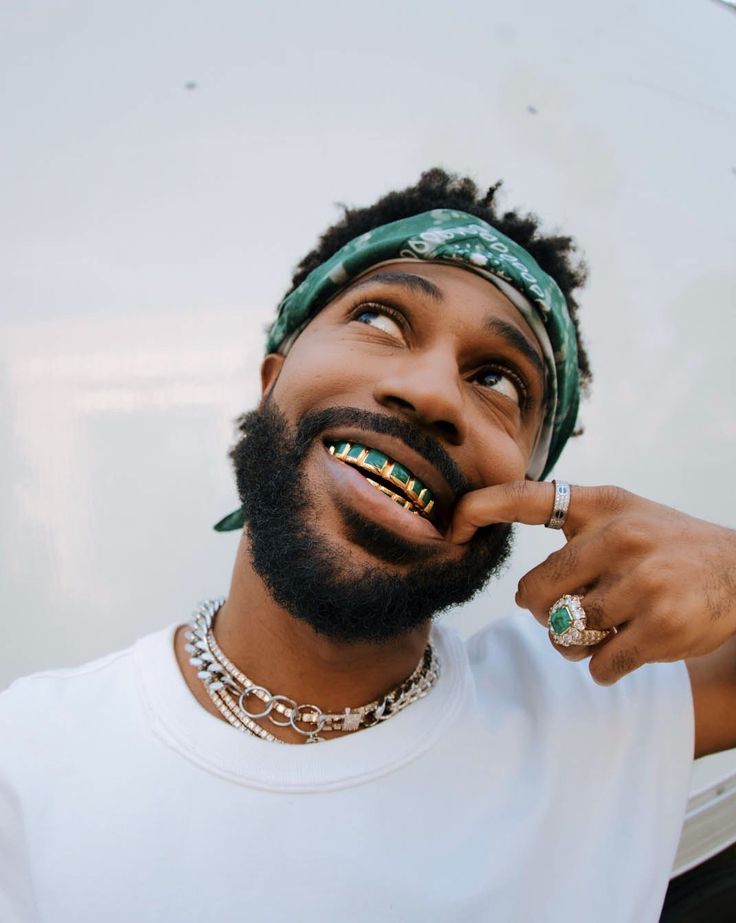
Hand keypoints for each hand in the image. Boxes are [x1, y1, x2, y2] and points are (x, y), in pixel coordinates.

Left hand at [450, 482, 735, 684]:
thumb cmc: (666, 546)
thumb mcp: (623, 514)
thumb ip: (573, 528)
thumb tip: (512, 567)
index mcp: (602, 506)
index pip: (529, 497)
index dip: (483, 507)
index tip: (452, 524)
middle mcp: (619, 538)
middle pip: (535, 593)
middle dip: (539, 611)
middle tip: (562, 609)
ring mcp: (641, 583)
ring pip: (564, 634)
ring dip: (574, 643)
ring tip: (603, 627)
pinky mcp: (661, 627)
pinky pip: (598, 665)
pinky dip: (603, 666)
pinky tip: (626, 647)